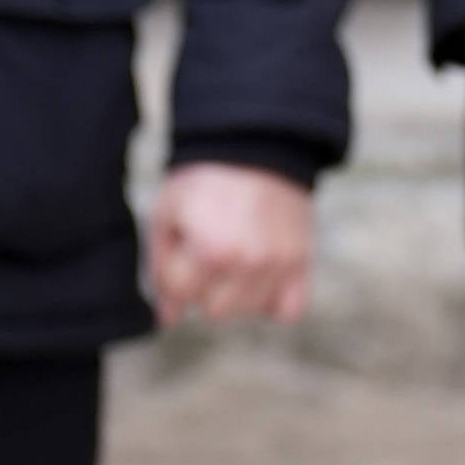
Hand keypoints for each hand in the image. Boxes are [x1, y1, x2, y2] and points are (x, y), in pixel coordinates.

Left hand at [149, 162, 313, 326]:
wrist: (258, 146)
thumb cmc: (205, 181)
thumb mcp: (167, 215)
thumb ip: (161, 270)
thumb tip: (169, 318)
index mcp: (212, 250)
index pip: (182, 295)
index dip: (175, 271)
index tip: (185, 243)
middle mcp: (250, 261)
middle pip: (216, 311)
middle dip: (205, 287)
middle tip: (210, 251)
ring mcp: (280, 262)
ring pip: (250, 311)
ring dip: (238, 294)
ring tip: (236, 259)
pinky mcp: (303, 259)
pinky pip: (289, 310)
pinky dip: (274, 300)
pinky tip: (262, 278)